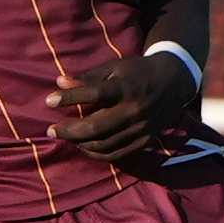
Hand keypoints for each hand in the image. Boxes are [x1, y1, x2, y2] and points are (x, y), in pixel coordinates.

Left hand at [49, 41, 203, 167]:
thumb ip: (87, 78)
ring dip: (81, 143)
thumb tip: (59, 83)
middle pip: (96, 127)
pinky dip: (98, 155)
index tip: (49, 101)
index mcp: (125, 88)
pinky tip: (85, 147)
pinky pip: (118, 155)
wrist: (174, 81)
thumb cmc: (137, 71)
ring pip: (105, 144)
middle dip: (69, 130)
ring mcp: (141, 128)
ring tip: (67, 137)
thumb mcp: (114, 68)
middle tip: (51, 131)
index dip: (69, 98)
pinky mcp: (145, 140)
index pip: (93, 94)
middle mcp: (134, 110)